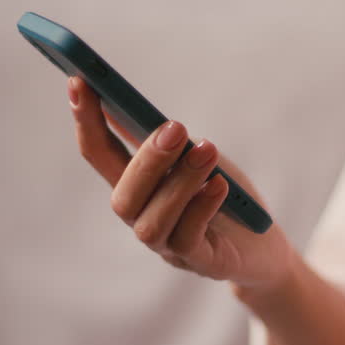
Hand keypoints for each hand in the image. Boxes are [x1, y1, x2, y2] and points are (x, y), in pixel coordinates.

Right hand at [67, 76, 296, 289]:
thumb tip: (128, 100)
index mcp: (139, 188)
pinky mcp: (200, 263)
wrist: (266, 248)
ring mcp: (169, 246)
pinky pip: (188, 240)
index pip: (99, 154)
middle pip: (122, 196)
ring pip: (151, 223)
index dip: (86, 120)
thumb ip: (166, 139)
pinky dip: (201, 209)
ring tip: (208, 152)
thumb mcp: (196, 158)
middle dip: (146, 160)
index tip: (79, 81)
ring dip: (178, 183)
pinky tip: (220, 187)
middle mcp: (144, 218)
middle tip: (176, 128)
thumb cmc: (228, 197)